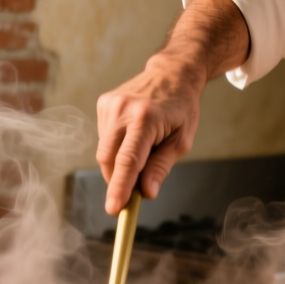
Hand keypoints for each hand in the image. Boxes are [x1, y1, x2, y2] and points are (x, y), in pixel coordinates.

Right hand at [95, 55, 203, 214]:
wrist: (171, 72)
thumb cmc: (181, 108)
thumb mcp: (181, 140)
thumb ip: (161, 167)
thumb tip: (145, 193)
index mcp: (146, 119)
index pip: (128, 161)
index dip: (119, 188)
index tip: (113, 210)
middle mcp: (123, 110)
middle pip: (109, 160)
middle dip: (117, 180)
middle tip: (132, 192)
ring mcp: (109, 105)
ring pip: (104, 151)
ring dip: (118, 162)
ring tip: (143, 148)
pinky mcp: (103, 103)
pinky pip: (104, 138)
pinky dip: (116, 146)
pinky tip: (133, 135)